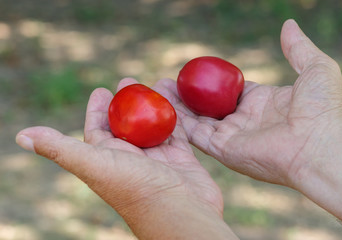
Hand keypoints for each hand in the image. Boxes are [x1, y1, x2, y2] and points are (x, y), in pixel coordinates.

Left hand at [16, 78, 237, 238]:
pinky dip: (173, 117)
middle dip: (126, 103)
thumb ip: (60, 148)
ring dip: (150, 107)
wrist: (181, 213)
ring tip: (152, 86)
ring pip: (151, 126)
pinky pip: (175, 132)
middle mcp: (130, 159)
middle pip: (126, 125)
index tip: (101, 90)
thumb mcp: (93, 165)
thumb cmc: (135, 190)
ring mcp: (156, 159)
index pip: (97, 130)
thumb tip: (21, 136)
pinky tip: (172, 103)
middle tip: (128, 81)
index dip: (97, 110)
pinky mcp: (180, 158)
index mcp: (107, 160)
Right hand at [162, 19, 341, 231]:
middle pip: (209, 107)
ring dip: (177, 107)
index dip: (213, 84)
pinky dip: (179, 123)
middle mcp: (245, 121)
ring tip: (158, 90)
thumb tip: (288, 24)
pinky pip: (196, 136)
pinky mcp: (224, 150)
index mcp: (263, 103)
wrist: (322, 146)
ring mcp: (233, 137)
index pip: (231, 92)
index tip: (195, 74)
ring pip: (197, 121)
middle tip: (168, 81)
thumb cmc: (323, 109)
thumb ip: (297, 48)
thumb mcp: (314, 68)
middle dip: (188, 96)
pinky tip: (164, 106)